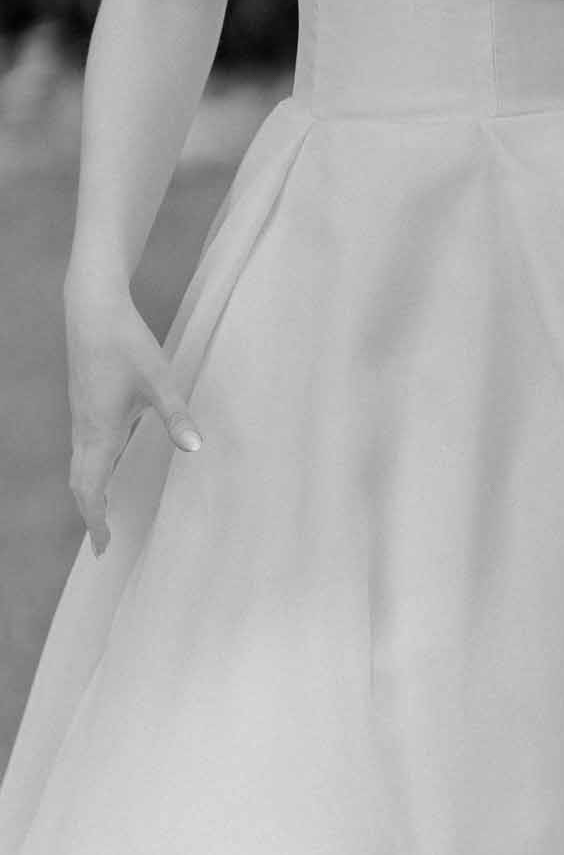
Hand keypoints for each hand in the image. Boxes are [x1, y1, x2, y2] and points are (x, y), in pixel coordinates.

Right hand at [64, 283, 201, 555]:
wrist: (92, 308)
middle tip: (103, 545)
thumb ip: (177, 415)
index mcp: (99, 430)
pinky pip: (83, 451)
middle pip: (80, 483)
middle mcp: (84, 428)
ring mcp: (81, 417)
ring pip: (79, 467)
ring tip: (105, 517)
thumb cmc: (126, 343)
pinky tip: (108, 471)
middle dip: (91, 515)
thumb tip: (194, 448)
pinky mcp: (84, 405)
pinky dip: (91, 472)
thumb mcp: (159, 380)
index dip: (96, 520)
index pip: (91, 488)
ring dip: (89, 494)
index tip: (104, 546)